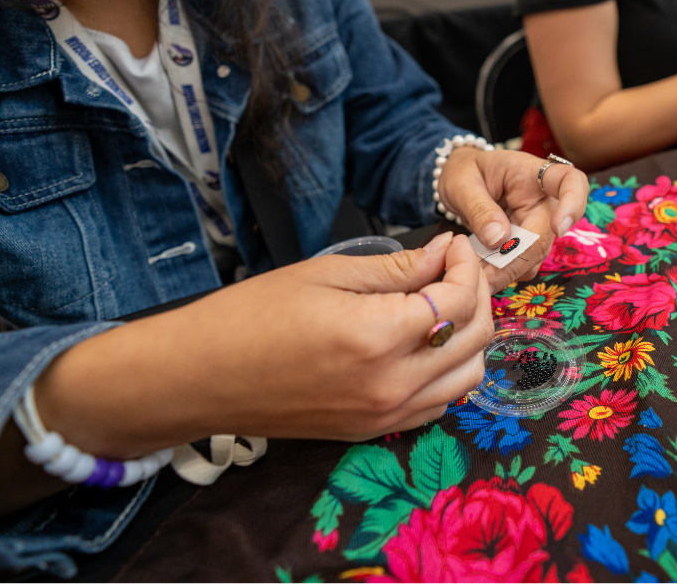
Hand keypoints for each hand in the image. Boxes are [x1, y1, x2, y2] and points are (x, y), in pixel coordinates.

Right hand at [32, 233, 493, 456]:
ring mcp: (385, 415)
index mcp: (378, 337)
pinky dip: (447, 371)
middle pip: (476, 339)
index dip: (466, 264)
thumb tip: (445, 253)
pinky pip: (438, 404)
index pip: (459, 299)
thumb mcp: (326, 274)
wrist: (199, 378)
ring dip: (468, 337)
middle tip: (453, 269)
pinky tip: (422, 344)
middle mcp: (392, 384)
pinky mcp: (373, 431)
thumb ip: (397, 268)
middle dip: (477, 295)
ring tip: (442, 303)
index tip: (452, 244)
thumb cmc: (250, 316)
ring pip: (468, 377)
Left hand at [436, 148, 588, 291]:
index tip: (558, 228)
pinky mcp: (527, 243)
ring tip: (477, 274)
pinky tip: (482, 272)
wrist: (459, 179)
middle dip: (519, 258)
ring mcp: (537, 224)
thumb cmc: (463, 172)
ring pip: (537, 255)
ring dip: (509, 270)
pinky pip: (524, 264)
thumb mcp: (462, 184)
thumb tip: (499, 240)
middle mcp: (542, 200)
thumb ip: (479, 209)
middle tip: (487, 277)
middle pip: (549, 233)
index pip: (570, 181)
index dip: (573, 204)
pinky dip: (504, 273)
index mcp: (531, 174)